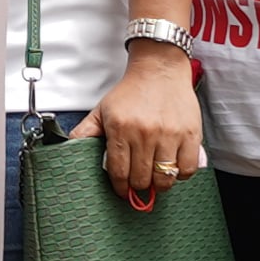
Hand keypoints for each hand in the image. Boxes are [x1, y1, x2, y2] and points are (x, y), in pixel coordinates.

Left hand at [85, 49, 203, 208]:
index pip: (119, 173)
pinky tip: (174, 168)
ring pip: (164, 178)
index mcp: (120, 129)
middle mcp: (144, 133)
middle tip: (139, 182)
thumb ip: (85, 132)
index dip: (120, 188)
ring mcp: (169, 135)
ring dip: (159, 184)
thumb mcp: (102, 109)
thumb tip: (70, 150)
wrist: (159, 69)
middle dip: (138, 186)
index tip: (123, 191)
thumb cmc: (132, 91)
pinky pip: (187, 169)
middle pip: (141, 179)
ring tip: (156, 177)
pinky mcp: (190, 134)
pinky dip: (181, 175)